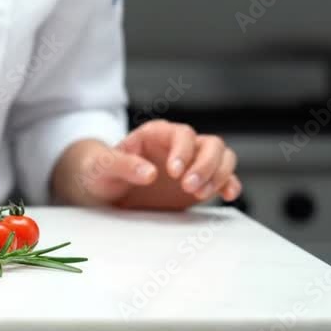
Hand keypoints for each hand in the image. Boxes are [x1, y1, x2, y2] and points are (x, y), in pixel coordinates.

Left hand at [63, 120, 241, 210]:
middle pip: (210, 144)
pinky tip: (228, 196)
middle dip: (205, 165)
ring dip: (218, 175)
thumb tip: (148, 172)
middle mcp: (178, 145)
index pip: (181, 134)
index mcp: (155, 134)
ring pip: (222, 157)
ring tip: (199, 194)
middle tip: (188, 187)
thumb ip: (123, 166)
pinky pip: (224, 177)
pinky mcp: (198, 180)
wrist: (104, 188)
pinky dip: (230, 184)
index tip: (174, 173)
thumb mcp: (102, 167)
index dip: (183, 152)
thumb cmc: (100, 171)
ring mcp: (191, 162)